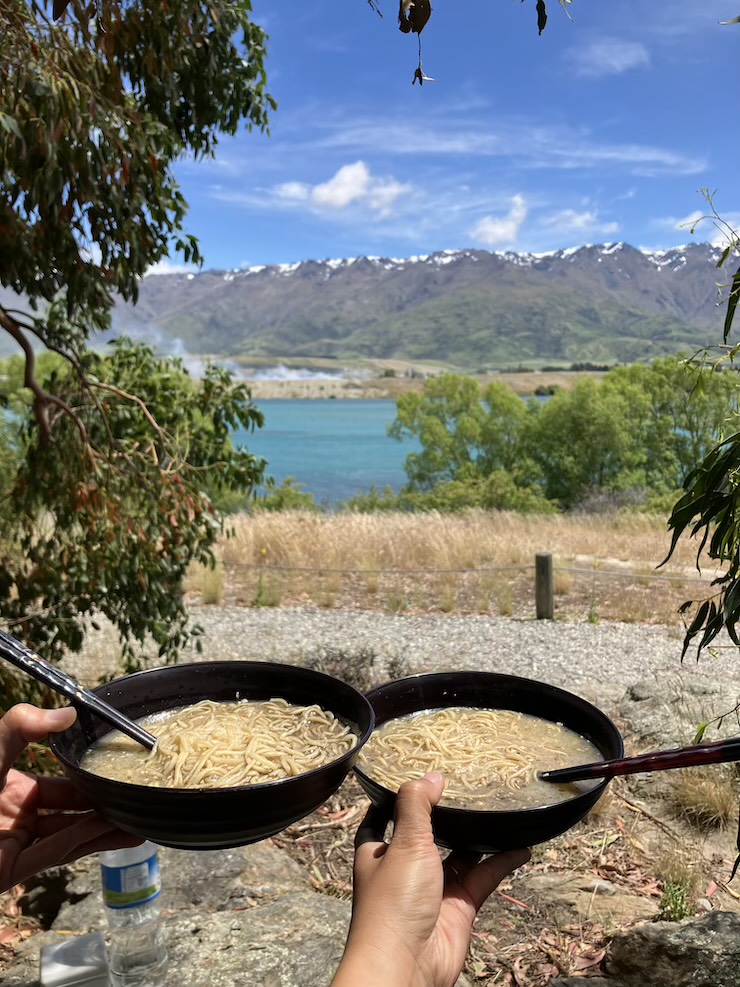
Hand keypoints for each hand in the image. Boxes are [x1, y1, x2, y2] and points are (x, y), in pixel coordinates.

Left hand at [0, 704, 140, 893]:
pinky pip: (56, 853)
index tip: (118, 771)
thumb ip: (22, 726)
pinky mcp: (13, 872)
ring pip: (71, 837)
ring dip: (106, 830)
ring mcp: (17, 847)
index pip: (63, 785)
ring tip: (142, 822)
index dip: (90, 779)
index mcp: (13, 790)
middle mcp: (18, 818)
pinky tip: (115, 831)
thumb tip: (68, 712)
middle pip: (73, 813)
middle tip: (140, 798)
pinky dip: (86, 842)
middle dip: (106, 807)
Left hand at [332, 773, 529, 986]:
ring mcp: (433, 889)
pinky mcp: (459, 907)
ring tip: (498, 810)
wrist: (406, 965)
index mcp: (378, 851)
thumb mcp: (404, 842)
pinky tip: (520, 847)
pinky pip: (482, 877)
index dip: (399, 798)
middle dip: (445, 815)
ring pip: (458, 855)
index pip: (385, 817)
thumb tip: (433, 776)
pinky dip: (500, 862)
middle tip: (468, 788)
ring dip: (477, 836)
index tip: (418, 778)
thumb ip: (417, 806)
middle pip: (427, 834)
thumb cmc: (393, 902)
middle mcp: (404, 868)